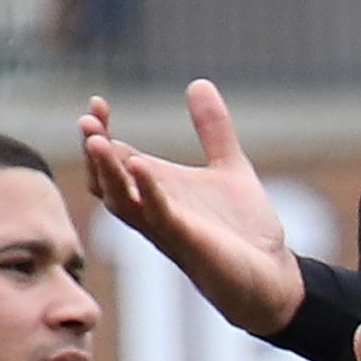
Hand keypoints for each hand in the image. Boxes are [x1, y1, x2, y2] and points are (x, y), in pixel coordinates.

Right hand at [79, 79, 305, 336]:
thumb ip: (213, 130)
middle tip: (87, 121)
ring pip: (122, 203)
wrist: (272, 276)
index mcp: (158, 190)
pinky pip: (160, 217)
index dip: (101, 132)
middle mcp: (154, 210)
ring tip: (95, 140)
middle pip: (106, 182)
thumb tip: (198, 83)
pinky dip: (149, 191)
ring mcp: (168, 229)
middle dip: (94, 153)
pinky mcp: (189, 243)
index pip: (115, 158)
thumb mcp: (229, 168)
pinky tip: (140, 165)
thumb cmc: (245, 231)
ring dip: (107, 173)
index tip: (98, 102)